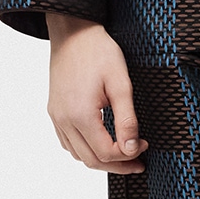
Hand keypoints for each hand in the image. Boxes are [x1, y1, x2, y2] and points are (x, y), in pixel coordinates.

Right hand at [45, 13, 147, 173]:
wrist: (73, 33)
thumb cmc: (98, 52)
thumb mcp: (121, 84)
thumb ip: (127, 119)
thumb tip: (133, 148)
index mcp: (80, 115)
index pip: (105, 153)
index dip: (128, 155)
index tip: (145, 145)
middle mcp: (64, 120)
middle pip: (91, 160)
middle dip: (117, 165)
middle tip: (138, 161)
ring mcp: (56, 116)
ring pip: (78, 155)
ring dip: (100, 160)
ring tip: (122, 155)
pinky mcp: (54, 111)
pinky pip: (67, 142)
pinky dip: (85, 149)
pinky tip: (100, 143)